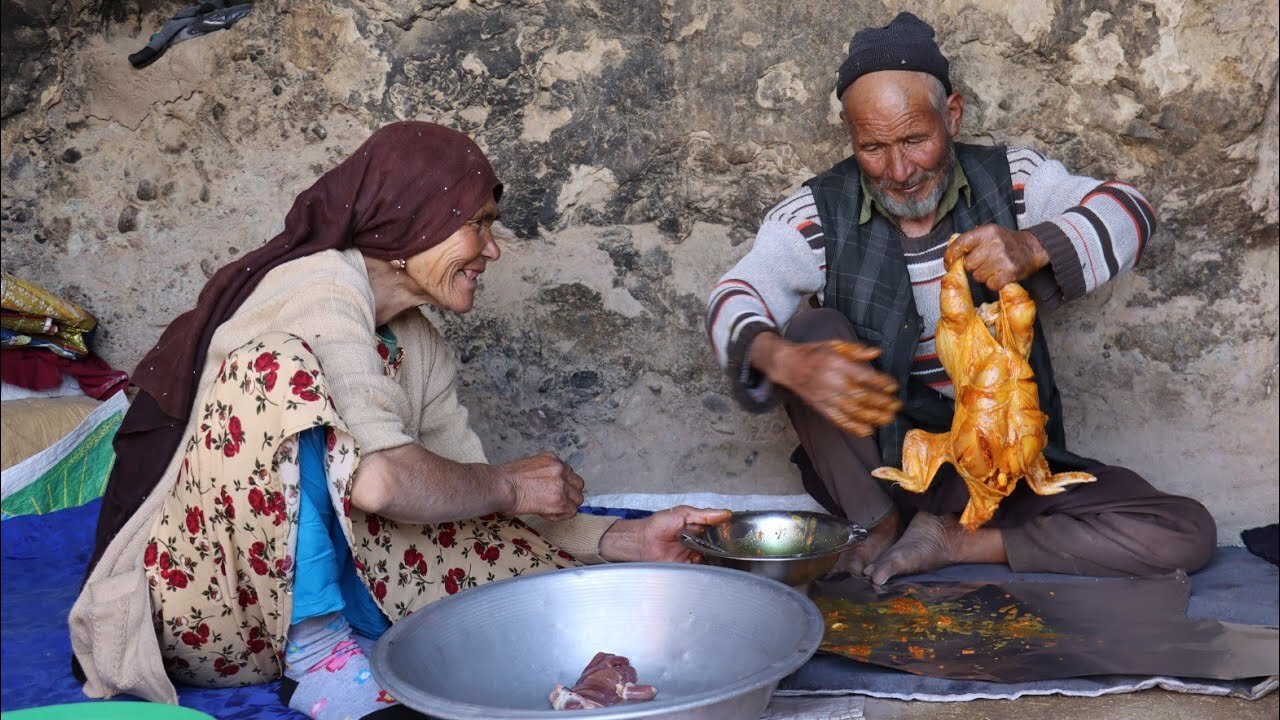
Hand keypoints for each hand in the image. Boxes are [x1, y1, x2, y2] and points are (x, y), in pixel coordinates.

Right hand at [495, 452, 583, 521]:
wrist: (501, 486)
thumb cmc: (506, 479)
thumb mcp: (529, 466)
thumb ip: (544, 472)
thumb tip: (547, 485)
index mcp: (552, 459)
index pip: (569, 473)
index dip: (564, 484)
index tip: (555, 491)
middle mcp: (560, 469)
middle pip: (578, 484)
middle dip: (570, 494)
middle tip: (557, 501)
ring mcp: (561, 485)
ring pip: (577, 499)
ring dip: (567, 505)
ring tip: (552, 509)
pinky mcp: (559, 501)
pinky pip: (571, 511)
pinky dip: (561, 515)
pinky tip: (549, 514)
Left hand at [598, 506, 732, 562]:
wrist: (642, 543)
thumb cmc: (658, 525)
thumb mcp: (683, 513)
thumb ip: (704, 514)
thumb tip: (726, 513)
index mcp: (700, 526)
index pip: (720, 529)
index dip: (729, 531)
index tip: (741, 533)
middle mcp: (700, 541)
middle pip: (720, 546)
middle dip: (727, 548)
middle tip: (737, 549)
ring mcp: (695, 555)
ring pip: (714, 559)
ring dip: (720, 559)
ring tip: (729, 560)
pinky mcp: (689, 568)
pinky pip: (703, 570)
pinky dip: (709, 570)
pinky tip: (715, 567)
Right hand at [754, 332, 900, 436]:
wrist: (788, 366)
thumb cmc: (813, 354)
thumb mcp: (834, 344)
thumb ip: (856, 350)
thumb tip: (877, 353)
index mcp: (837, 364)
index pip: (864, 376)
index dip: (881, 383)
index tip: (893, 387)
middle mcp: (833, 382)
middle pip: (862, 396)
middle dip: (882, 402)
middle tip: (896, 405)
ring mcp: (827, 398)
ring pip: (853, 411)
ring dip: (873, 417)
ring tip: (888, 419)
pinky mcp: (821, 408)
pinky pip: (839, 420)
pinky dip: (853, 427)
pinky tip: (867, 431)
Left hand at [943, 225, 1049, 290]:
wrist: (1034, 248)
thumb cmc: (1007, 242)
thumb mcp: (990, 234)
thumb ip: (971, 241)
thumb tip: (950, 255)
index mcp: (986, 232)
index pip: (960, 243)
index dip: (950, 256)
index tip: (948, 263)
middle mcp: (994, 243)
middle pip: (968, 265)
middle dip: (974, 267)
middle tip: (985, 263)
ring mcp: (1002, 258)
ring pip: (978, 277)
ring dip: (984, 276)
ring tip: (995, 268)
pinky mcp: (1009, 272)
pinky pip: (990, 285)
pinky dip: (994, 283)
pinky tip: (1001, 275)